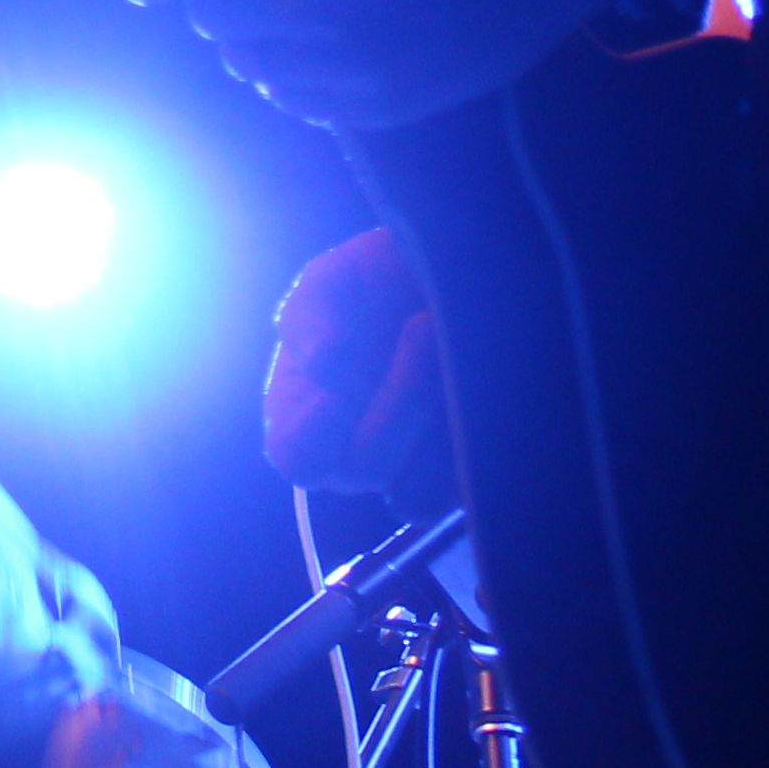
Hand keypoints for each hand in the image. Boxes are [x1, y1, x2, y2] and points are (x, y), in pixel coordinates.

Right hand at [262, 229, 448, 499]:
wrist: (453, 275)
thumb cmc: (376, 280)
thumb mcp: (330, 281)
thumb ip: (308, 318)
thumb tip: (321, 361)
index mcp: (302, 417)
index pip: (297, 456)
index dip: (317, 427)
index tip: (341, 372)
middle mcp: (349, 454)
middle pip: (363, 468)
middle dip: (398, 399)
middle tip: (425, 327)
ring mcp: (406, 469)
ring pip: (416, 492)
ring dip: (436, 416)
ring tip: (451, 347)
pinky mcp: (459, 472)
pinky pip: (461, 484)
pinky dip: (469, 436)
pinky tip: (472, 379)